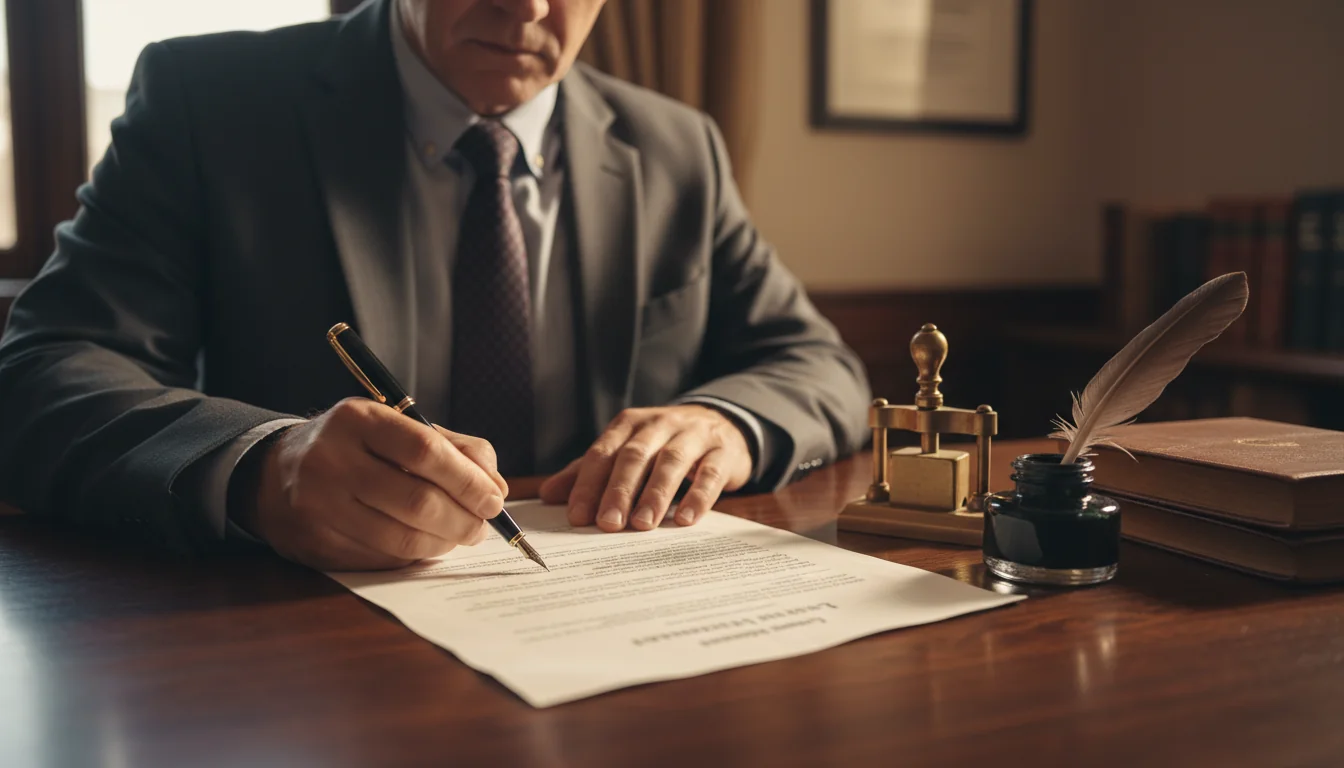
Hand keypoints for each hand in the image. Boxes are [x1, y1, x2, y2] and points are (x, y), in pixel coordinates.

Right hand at [235, 398, 508, 570]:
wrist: (273, 473)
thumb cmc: (355, 447)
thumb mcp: (396, 427)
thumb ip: (455, 449)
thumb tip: (496, 488)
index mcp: (357, 419)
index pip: (425, 451)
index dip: (468, 480)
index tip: (494, 500)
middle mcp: (331, 459)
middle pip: (417, 501)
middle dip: (462, 520)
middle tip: (482, 527)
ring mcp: (317, 505)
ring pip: (400, 538)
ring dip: (443, 543)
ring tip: (459, 537)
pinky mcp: (314, 544)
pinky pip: (380, 559)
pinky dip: (413, 556)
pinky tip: (424, 545)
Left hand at [539, 405, 751, 531]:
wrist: (722, 425)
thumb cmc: (664, 445)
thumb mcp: (626, 451)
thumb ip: (590, 472)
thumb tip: (548, 494)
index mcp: (629, 424)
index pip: (603, 453)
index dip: (588, 484)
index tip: (577, 516)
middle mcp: (659, 424)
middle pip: (634, 456)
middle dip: (619, 490)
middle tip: (608, 523)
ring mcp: (693, 435)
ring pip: (671, 461)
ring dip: (655, 494)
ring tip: (642, 525)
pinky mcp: (722, 452)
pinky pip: (710, 473)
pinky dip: (698, 496)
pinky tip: (686, 519)